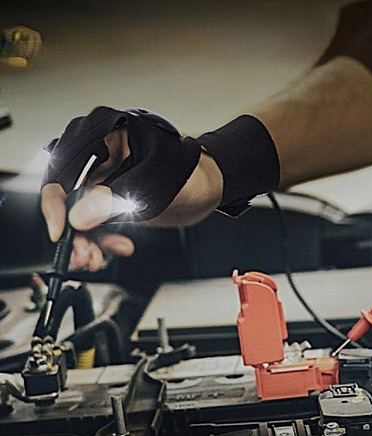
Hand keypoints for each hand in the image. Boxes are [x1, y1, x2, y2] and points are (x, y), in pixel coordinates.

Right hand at [40, 107, 222, 269]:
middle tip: (85, 255)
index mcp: (104, 132)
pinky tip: (118, 247)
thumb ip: (114, 198)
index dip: (55, 201)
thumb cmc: (187, 172)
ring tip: (98, 258)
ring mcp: (101, 174)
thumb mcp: (152, 184)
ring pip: (76, 211)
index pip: (63, 166)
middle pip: (65, 192)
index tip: (61, 230)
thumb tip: (77, 217)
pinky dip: (100, 238)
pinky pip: (91, 219)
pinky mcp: (106, 194)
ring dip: (86, 240)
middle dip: (73, 229)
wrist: (207, 186)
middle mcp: (96, 152)